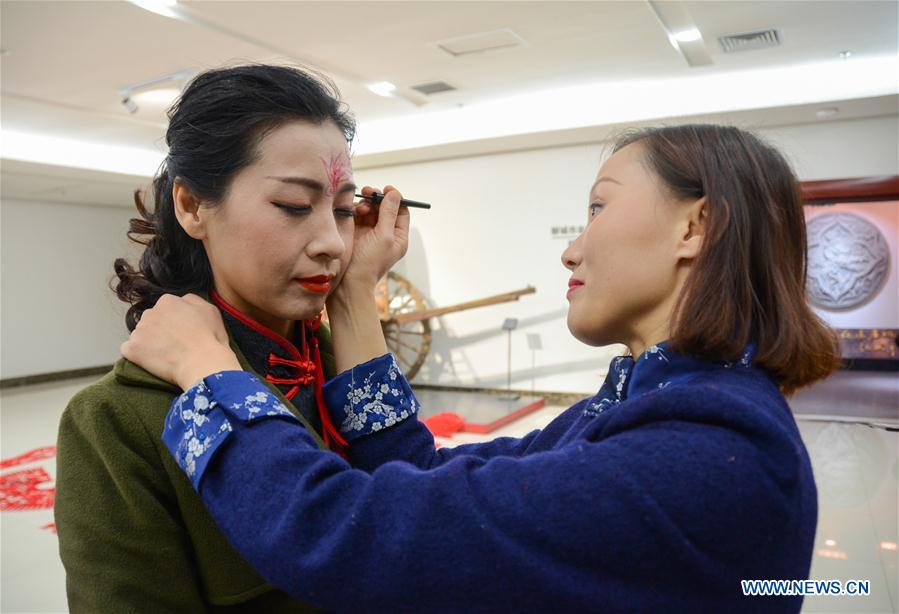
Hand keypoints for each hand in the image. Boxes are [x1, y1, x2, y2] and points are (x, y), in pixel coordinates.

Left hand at [120, 294, 240, 390]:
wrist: (202, 364)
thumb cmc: (210, 339)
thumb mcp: (210, 310)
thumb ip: (192, 300)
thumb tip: (182, 301)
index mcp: (168, 301)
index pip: (165, 309)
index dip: (174, 323)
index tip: (182, 334)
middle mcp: (150, 312)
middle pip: (150, 321)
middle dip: (158, 331)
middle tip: (174, 345)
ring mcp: (139, 330)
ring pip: (140, 335)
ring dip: (148, 343)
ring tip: (165, 355)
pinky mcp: (132, 349)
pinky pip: (129, 350)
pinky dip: (138, 356)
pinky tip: (152, 361)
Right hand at [339, 185, 409, 290]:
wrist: (349, 279)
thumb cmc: (370, 262)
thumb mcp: (384, 236)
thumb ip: (389, 213)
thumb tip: (394, 193)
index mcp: (398, 236)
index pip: (402, 211)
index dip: (395, 199)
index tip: (387, 190)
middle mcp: (385, 233)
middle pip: (385, 207)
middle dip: (377, 198)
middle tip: (369, 192)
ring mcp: (369, 231)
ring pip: (370, 208)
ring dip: (365, 204)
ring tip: (361, 208)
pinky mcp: (355, 231)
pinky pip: (357, 214)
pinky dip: (356, 210)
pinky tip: (354, 212)